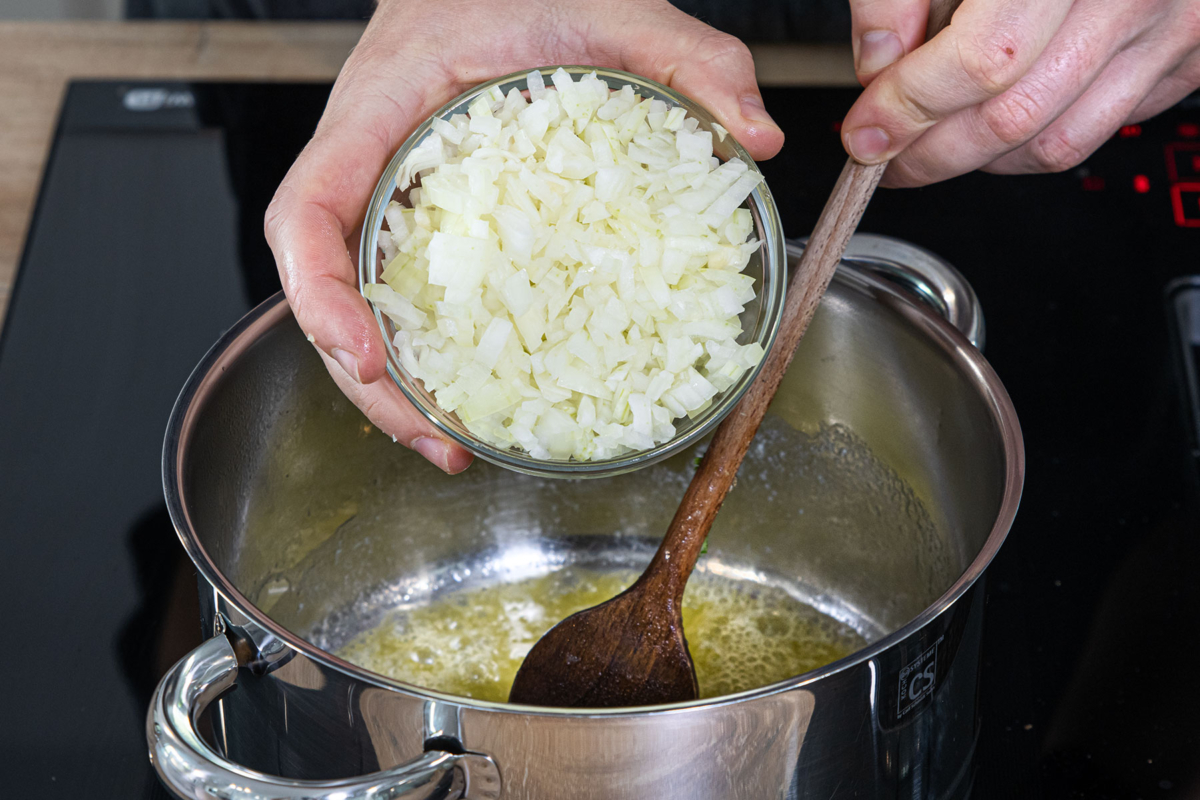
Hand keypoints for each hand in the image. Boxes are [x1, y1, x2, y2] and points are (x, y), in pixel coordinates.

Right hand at [264, 0, 783, 473]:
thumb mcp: (612, 6)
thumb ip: (689, 58)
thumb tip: (757, 135)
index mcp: (380, 111)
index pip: (307, 213)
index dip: (322, 297)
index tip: (370, 360)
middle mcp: (366, 165)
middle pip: (324, 289)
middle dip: (367, 381)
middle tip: (441, 441)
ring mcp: (385, 198)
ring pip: (359, 305)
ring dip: (395, 388)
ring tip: (457, 443)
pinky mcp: (419, 220)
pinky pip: (402, 292)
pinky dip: (426, 351)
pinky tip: (474, 393)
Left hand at [841, 0, 1199, 185]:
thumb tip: (880, 63)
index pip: (981, 61)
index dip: (910, 108)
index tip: (866, 131)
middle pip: (1013, 115)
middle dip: (930, 154)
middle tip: (885, 155)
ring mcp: (1172, 26)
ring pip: (1054, 142)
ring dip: (977, 159)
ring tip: (931, 144)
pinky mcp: (1186, 55)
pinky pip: (1097, 131)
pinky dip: (1032, 144)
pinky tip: (994, 122)